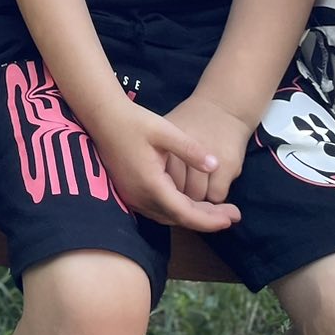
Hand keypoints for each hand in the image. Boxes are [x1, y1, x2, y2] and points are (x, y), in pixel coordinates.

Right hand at [91, 100, 241, 232]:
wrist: (102, 115)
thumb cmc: (133, 121)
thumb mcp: (165, 131)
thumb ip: (190, 150)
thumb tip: (215, 165)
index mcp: (151, 185)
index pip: (186, 214)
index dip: (211, 220)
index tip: (232, 218)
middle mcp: (140, 197)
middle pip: (178, 219)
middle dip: (207, 219)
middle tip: (232, 215)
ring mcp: (132, 196)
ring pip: (167, 216)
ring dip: (192, 215)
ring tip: (216, 209)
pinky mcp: (129, 192)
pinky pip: (158, 209)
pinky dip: (177, 209)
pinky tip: (190, 200)